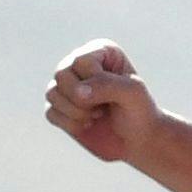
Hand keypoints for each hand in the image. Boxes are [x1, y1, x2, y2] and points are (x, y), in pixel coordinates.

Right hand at [44, 39, 161, 162]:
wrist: (139, 140)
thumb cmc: (140, 112)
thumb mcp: (132, 93)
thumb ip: (107, 85)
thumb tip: (77, 92)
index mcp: (100, 50)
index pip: (81, 61)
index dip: (96, 82)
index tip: (116, 94)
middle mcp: (79, 62)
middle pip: (61, 74)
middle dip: (83, 99)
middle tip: (104, 107)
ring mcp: (67, 85)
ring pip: (52, 93)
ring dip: (77, 112)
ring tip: (98, 115)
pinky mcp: (59, 107)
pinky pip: (51, 112)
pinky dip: (71, 124)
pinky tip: (88, 124)